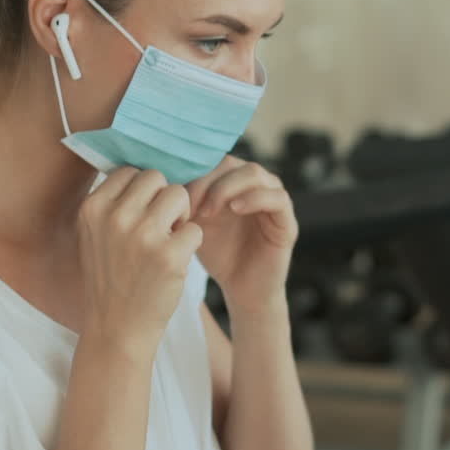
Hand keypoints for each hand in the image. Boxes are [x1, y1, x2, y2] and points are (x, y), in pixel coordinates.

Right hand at [77, 168, 202, 355]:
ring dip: (181, 216)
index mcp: (93, 208)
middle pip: (156, 177)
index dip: (143, 192)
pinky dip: (191, 243)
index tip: (141, 216)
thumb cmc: (111, 278)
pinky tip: (176, 261)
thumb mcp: (95, 235)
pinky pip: (195, 228)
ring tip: (169, 240)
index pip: (130, 171)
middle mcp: (115, 217)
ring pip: (180, 195)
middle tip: (161, 227)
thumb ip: (113, 202)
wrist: (116, 329)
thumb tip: (144, 169)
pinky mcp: (169, 255)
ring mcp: (142, 235)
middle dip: (164, 199)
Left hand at [186, 157, 298, 312]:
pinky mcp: (287, 220)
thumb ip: (186, 200)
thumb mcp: (196, 223)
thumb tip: (163, 181)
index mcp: (233, 182)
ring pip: (254, 173)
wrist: (241, 289)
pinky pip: (277, 197)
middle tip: (190, 206)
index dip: (195, 173)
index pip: (214, 160)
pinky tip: (235, 209)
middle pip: (231, 163)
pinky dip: (255, 198)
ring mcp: (273, 199)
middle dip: (207, 181)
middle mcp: (254, 185)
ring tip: (208, 211)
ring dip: (226, 188)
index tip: (176, 196)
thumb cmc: (218, 255)